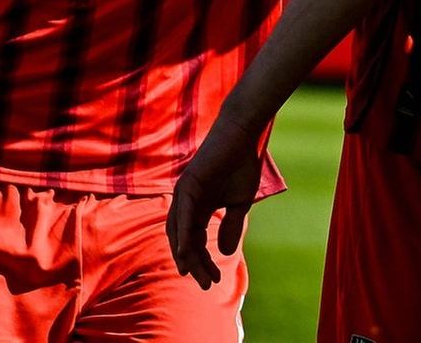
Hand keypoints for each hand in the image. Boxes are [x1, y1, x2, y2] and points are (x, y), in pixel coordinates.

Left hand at [167, 116, 262, 290]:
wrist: (242, 135)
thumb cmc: (241, 164)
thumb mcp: (239, 203)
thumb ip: (231, 226)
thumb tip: (224, 253)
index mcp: (197, 207)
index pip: (196, 241)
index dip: (203, 262)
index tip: (213, 281)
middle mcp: (185, 202)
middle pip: (184, 241)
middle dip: (193, 264)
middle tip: (204, 284)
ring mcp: (183, 194)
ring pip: (179, 231)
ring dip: (186, 255)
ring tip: (192, 274)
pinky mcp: (187, 185)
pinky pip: (183, 216)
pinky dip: (183, 235)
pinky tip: (186, 252)